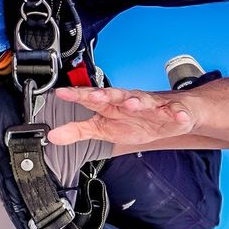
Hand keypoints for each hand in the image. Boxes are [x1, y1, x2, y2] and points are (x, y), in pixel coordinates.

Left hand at [46, 86, 196, 150]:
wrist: (170, 114)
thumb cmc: (135, 120)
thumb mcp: (104, 128)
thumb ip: (78, 130)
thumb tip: (53, 136)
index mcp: (111, 104)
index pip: (91, 97)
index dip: (77, 95)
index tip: (62, 93)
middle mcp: (129, 100)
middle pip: (116, 95)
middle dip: (105, 95)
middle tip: (94, 96)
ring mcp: (152, 106)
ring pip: (144, 101)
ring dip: (137, 102)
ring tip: (131, 103)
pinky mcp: (173, 113)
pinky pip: (175, 114)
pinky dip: (176, 114)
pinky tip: (176, 116)